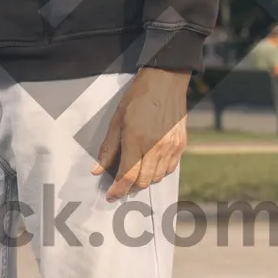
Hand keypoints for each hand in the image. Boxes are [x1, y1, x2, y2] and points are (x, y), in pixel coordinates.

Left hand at [92, 69, 189, 201]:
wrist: (165, 82)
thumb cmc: (138, 98)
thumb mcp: (117, 121)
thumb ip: (108, 148)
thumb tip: (97, 170)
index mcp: (136, 140)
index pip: (127, 176)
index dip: (118, 190)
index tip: (111, 195)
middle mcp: (156, 147)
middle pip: (143, 181)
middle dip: (130, 188)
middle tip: (120, 186)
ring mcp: (171, 147)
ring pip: (157, 178)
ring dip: (144, 182)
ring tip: (135, 176)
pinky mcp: (181, 145)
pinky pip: (169, 169)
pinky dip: (158, 173)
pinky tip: (150, 167)